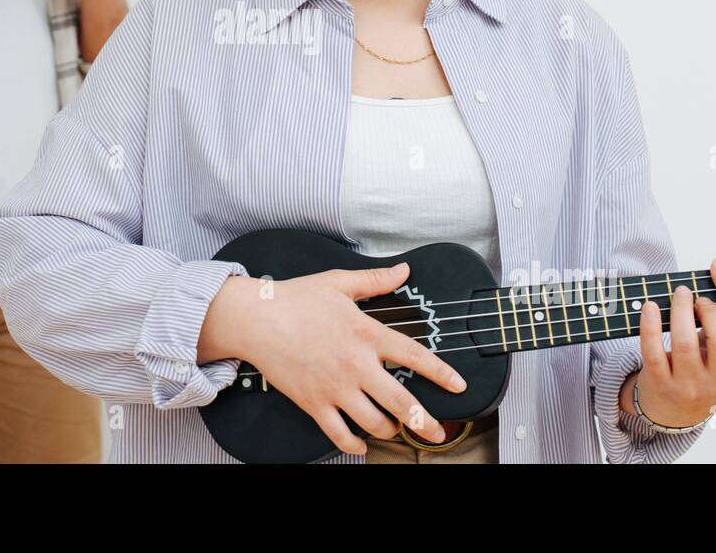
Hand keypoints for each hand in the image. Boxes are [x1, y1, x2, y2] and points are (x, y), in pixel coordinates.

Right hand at [203, 263, 467, 456]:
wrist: (256, 318)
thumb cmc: (296, 298)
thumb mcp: (339, 282)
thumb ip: (376, 280)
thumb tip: (404, 270)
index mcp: (366, 333)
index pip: (414, 355)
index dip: (440, 373)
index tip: (459, 386)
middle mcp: (356, 364)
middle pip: (401, 402)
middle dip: (424, 422)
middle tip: (438, 432)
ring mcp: (335, 387)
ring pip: (374, 422)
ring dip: (390, 430)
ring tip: (395, 429)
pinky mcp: (314, 403)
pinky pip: (339, 435)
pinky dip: (353, 445)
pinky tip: (361, 444)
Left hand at [633, 258, 715, 426]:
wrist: (675, 414)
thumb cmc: (702, 374)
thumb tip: (715, 279)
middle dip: (710, 309)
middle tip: (696, 299)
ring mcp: (691, 385)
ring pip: (686, 343)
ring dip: (679, 310)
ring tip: (676, 295)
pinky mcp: (662, 384)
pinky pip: (653, 351)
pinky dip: (649, 325)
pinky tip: (649, 307)